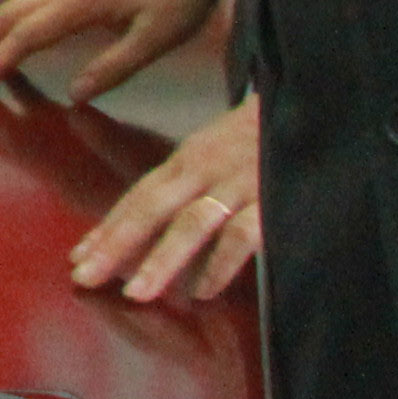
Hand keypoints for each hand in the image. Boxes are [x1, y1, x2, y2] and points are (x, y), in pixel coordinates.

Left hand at [69, 93, 264, 302]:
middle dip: (116, 244)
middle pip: (151, 208)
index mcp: (188, 159)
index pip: (139, 197)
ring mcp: (238, 183)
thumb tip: (146, 223)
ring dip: (161, 259)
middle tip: (85, 277)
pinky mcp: (274, 198)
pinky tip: (203, 290)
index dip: (109, 228)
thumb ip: (184, 185)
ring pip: (191, 223)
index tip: (78, 259)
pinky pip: (242, 233)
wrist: (319, 105)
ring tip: (136, 293)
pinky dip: (221, 263)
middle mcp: (205, 168)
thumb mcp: (215, 151)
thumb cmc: (263, 139)